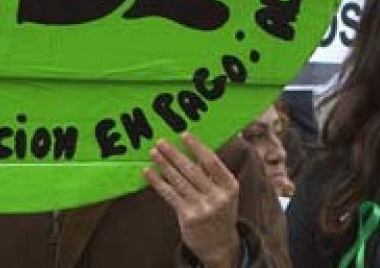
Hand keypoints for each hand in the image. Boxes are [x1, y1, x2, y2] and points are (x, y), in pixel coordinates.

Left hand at [146, 134, 241, 266]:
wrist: (219, 244)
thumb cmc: (221, 211)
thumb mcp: (226, 193)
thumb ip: (213, 174)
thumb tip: (194, 149)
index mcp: (231, 186)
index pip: (212, 161)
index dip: (197, 147)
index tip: (184, 135)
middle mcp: (218, 197)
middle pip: (192, 170)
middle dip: (175, 154)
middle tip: (161, 141)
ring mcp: (203, 208)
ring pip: (179, 181)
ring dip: (164, 165)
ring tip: (154, 153)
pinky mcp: (188, 217)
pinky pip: (170, 195)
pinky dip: (158, 182)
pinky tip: (149, 173)